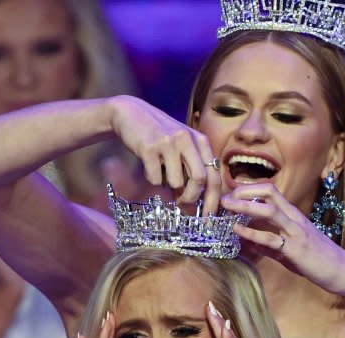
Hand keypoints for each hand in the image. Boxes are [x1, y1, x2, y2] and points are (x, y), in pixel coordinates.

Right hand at [108, 95, 221, 213]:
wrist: (130, 113)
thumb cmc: (159, 136)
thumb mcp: (181, 147)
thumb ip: (191, 170)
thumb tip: (195, 203)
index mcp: (200, 141)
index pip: (214, 176)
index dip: (212, 200)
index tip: (208, 217)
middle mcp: (187, 140)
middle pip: (200, 180)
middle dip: (191, 198)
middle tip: (183, 204)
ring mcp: (168, 142)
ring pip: (175, 181)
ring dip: (167, 185)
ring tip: (160, 172)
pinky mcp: (149, 147)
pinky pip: (155, 178)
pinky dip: (152, 179)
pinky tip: (148, 165)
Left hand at [222, 183, 344, 295]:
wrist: (342, 271)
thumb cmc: (317, 260)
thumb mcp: (290, 250)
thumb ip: (269, 246)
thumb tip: (250, 245)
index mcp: (293, 215)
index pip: (270, 191)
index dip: (249, 189)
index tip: (232, 196)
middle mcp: (294, 218)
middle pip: (268, 192)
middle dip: (243, 191)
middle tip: (223, 197)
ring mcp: (296, 232)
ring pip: (268, 210)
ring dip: (244, 206)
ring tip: (226, 207)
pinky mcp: (296, 249)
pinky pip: (270, 238)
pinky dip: (251, 233)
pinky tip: (237, 231)